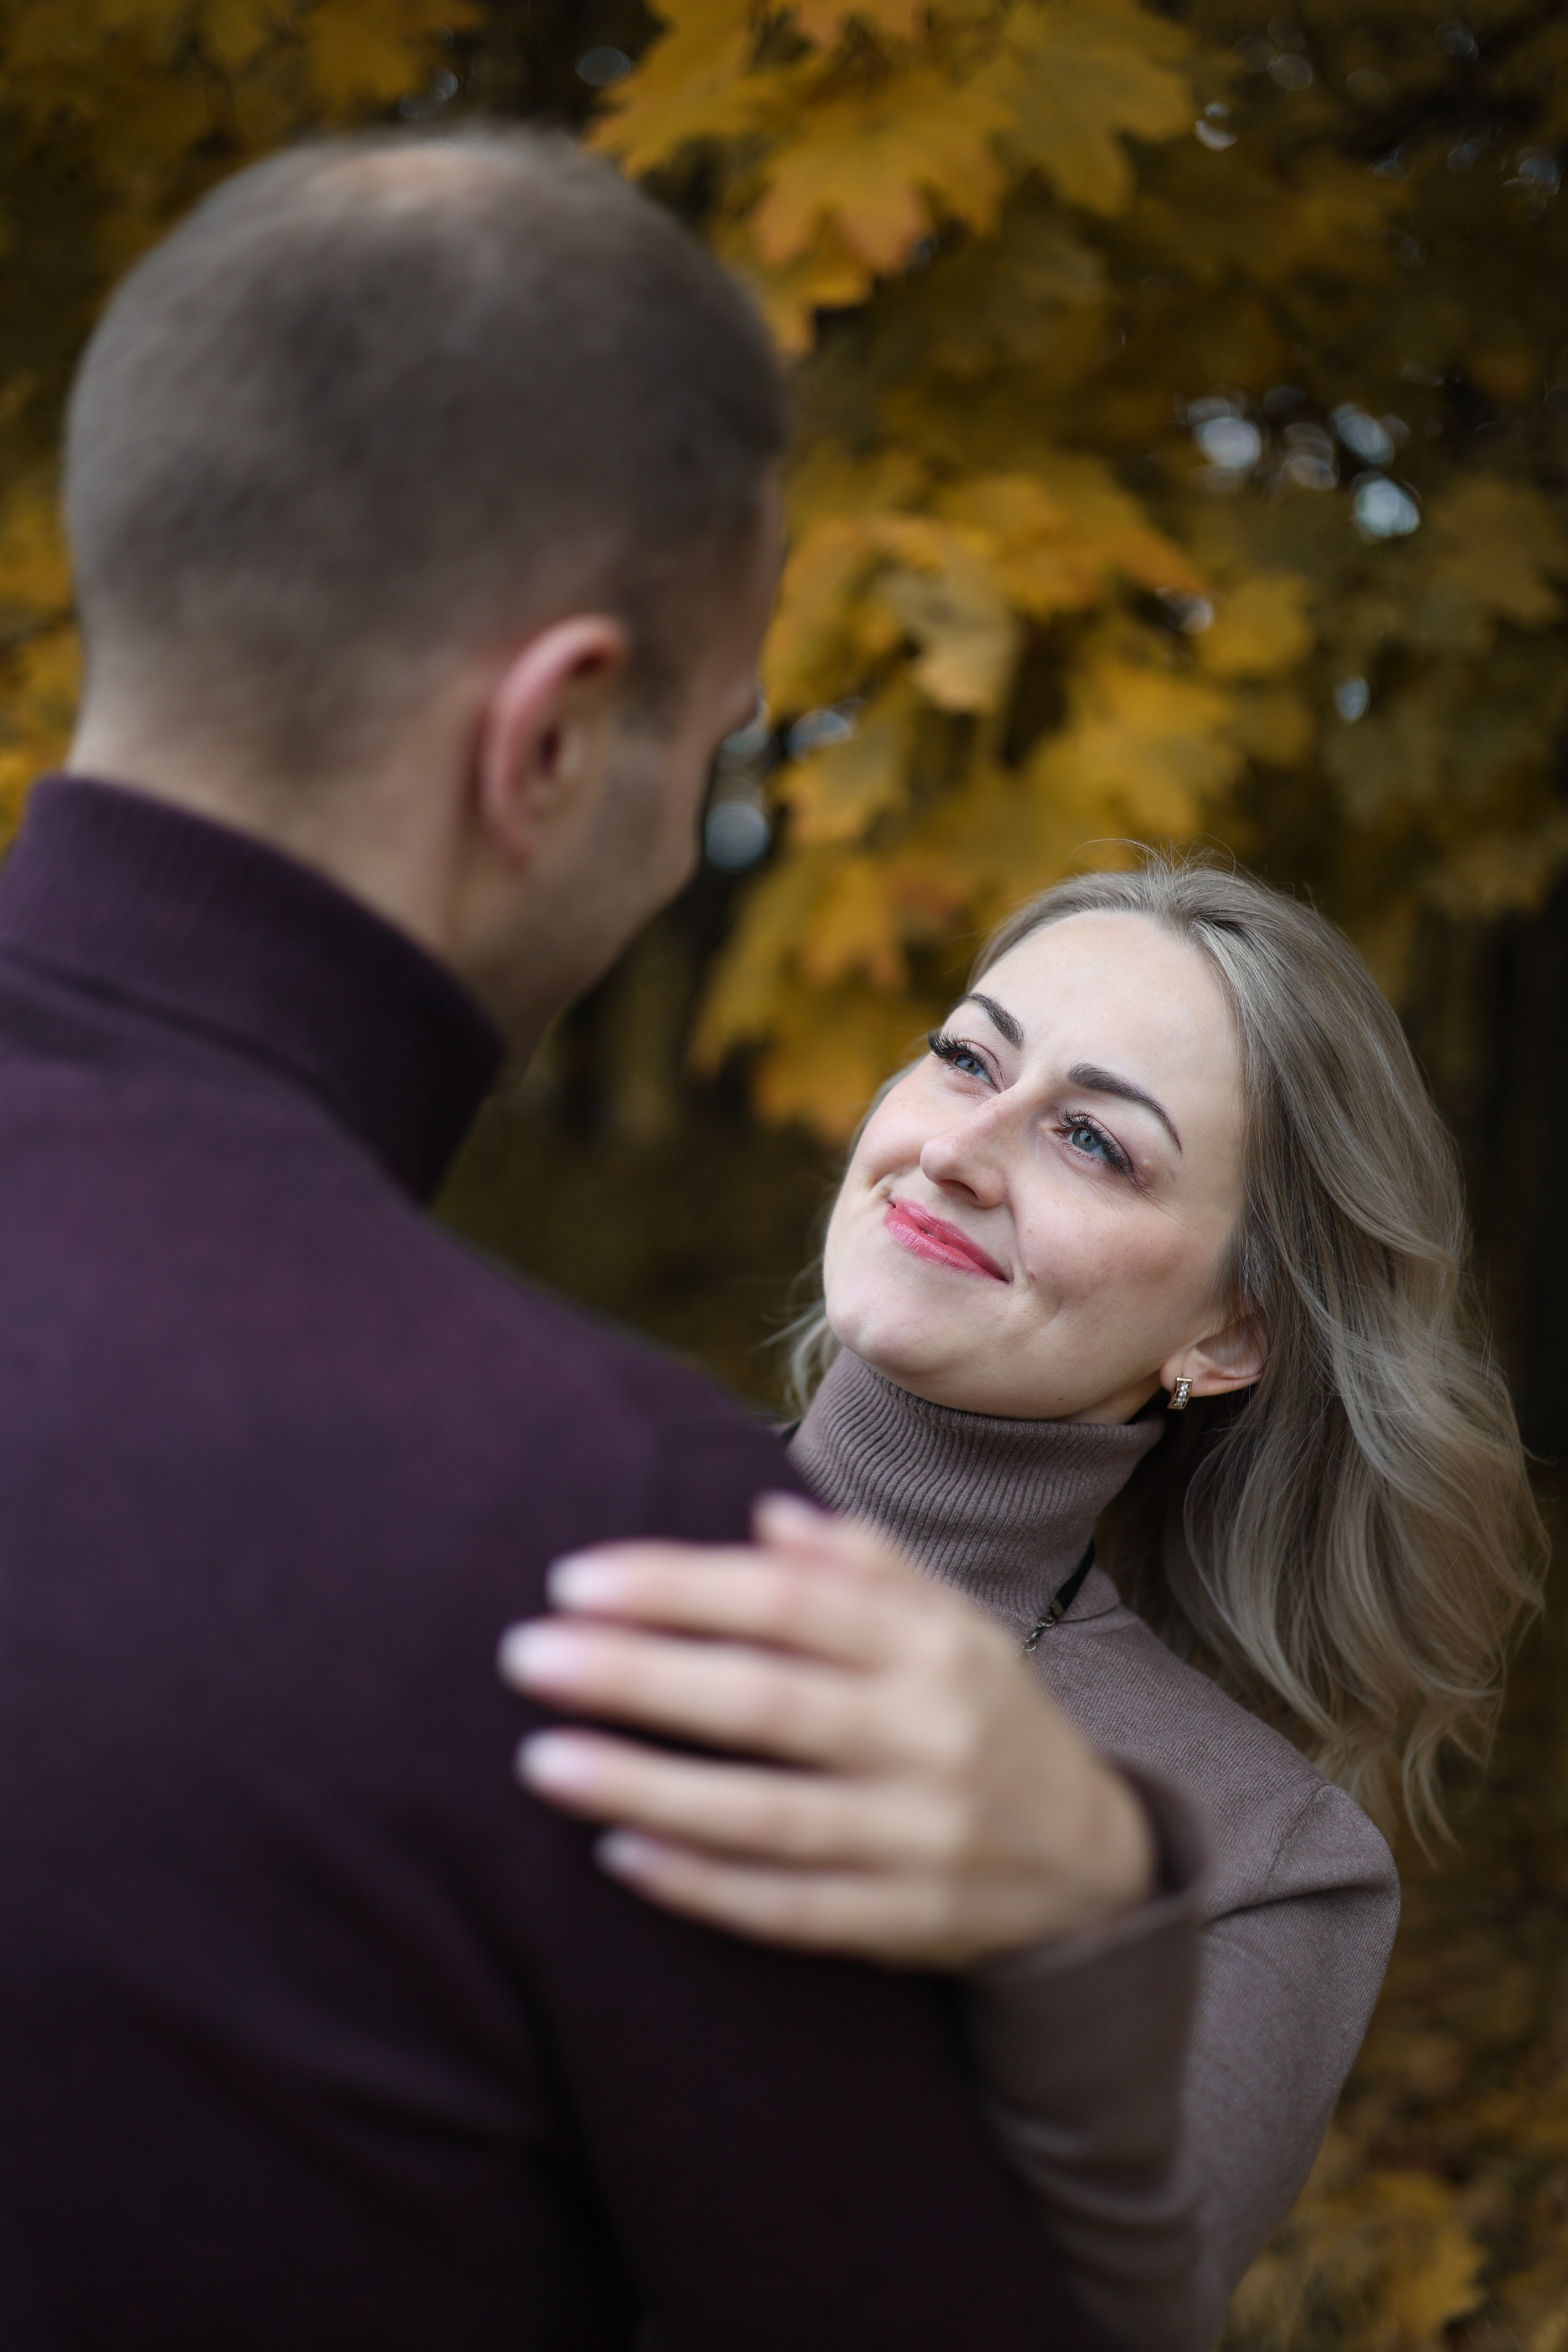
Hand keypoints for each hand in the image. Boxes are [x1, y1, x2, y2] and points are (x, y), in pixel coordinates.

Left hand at [497, 1494, 1154, 1967]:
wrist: (1091, 1865)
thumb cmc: (985, 1717)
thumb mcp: (952, 1625)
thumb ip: (864, 1568)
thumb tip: (764, 1517)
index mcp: (932, 1646)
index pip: (787, 1601)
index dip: (678, 1587)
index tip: (573, 1581)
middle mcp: (930, 1734)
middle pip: (766, 1700)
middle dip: (638, 1676)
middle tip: (525, 1657)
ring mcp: (921, 1836)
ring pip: (766, 1813)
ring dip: (647, 1786)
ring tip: (541, 1761)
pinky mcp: (907, 1923)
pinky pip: (789, 1910)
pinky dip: (702, 1886)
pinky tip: (618, 1856)